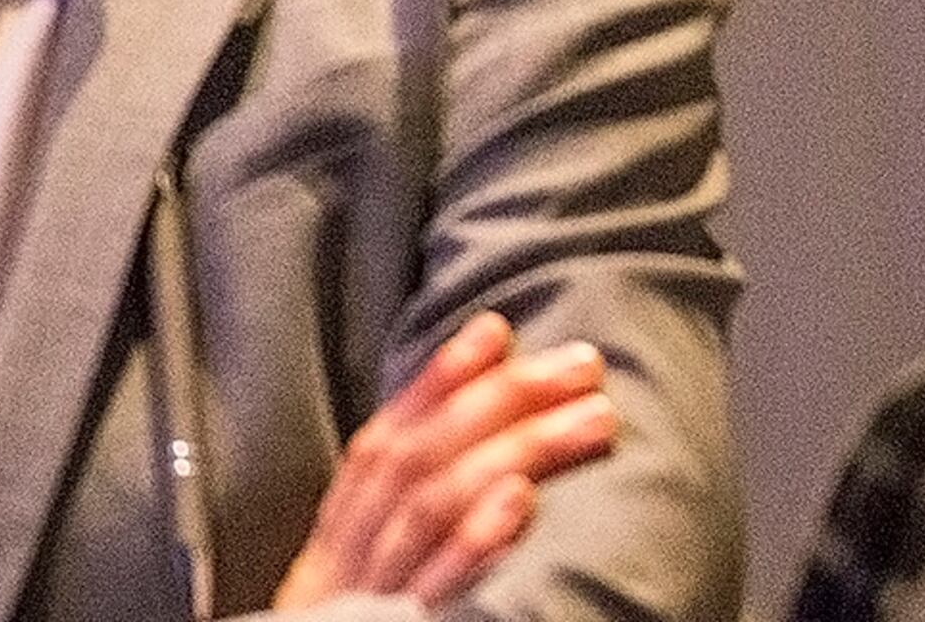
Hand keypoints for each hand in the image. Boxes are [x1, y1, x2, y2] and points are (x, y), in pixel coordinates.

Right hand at [274, 311, 618, 609]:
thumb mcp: (352, 598)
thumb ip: (394, 542)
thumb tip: (474, 477)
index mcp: (336, 544)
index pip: (385, 441)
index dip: (435, 381)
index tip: (495, 330)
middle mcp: (349, 561)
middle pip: (420, 461)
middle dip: (499, 401)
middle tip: (579, 364)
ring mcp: (373, 600)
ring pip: (434, 502)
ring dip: (514, 449)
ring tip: (587, 416)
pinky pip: (437, 585)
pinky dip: (476, 535)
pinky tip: (520, 500)